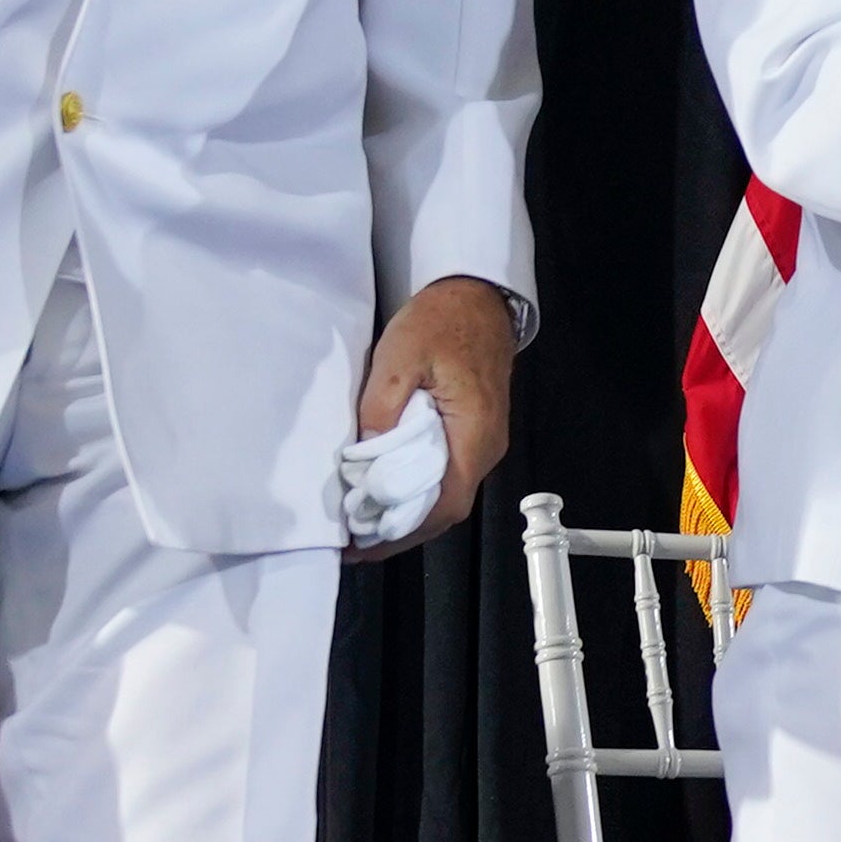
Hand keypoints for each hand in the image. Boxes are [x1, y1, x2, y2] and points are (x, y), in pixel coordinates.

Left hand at [349, 273, 519, 555]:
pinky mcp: (474, 432)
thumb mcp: (401, 355)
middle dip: (401, 530)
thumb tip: (366, 454)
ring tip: (365, 522)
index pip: (446, 503)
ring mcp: (483, 441)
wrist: (477, 298)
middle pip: (446, 508)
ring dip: (408, 513)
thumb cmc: (442, 322)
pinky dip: (417, 492)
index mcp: (473, 433)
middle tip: (355, 542)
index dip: (405, 530)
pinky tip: (387, 490)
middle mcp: (486, 447)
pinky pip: (447, 475)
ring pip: (446, 495)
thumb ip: (383, 406)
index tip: (366, 543)